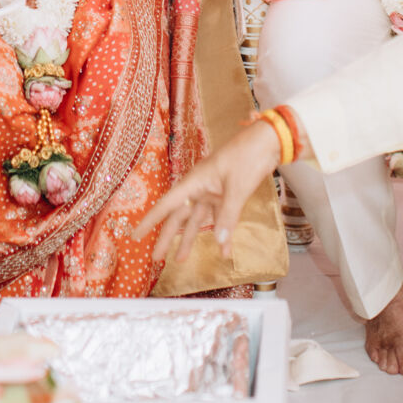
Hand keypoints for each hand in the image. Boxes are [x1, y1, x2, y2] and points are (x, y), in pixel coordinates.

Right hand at [133, 121, 282, 263]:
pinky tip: (223, 251)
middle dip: (168, 237)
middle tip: (156, 258)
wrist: (267, 142)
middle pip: (179, 216)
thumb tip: (219, 243)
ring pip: (197, 220)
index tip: (135, 235)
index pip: (166, 205)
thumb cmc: (247, 157)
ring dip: (191, 239)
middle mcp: (199, 188)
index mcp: (194, 182)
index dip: (150, 221)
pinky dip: (222, 234)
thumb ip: (227, 216)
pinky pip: (220, 219)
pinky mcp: (227, 195)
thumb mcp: (237, 188)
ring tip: (180, 260)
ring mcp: (213, 192)